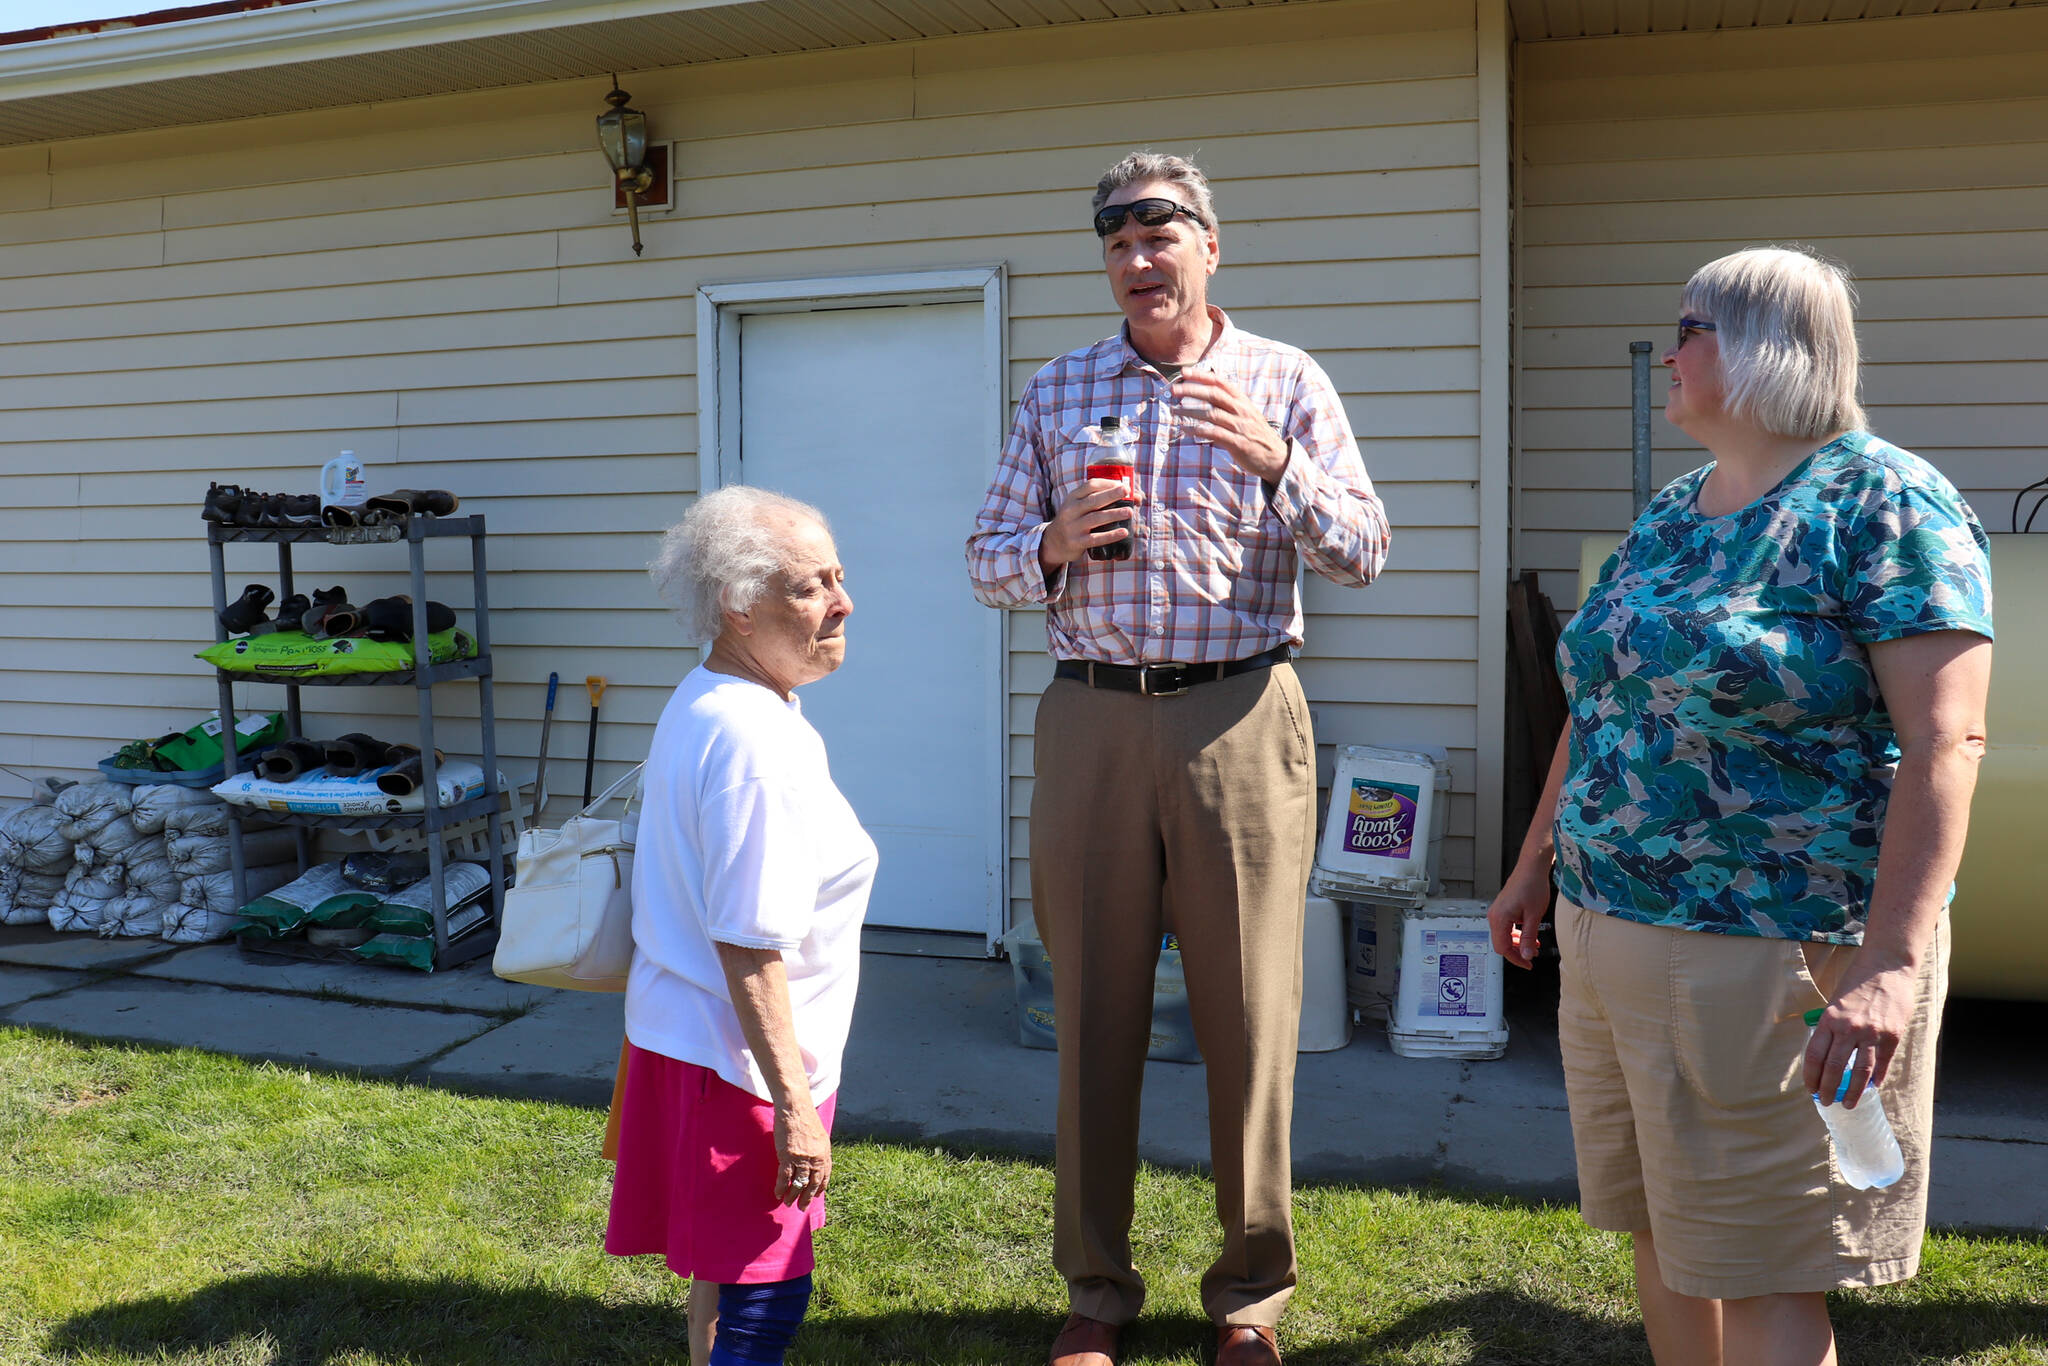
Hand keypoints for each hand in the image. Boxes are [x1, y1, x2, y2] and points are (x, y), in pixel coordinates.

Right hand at [773, 1098, 831, 1209]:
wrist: (795, 1108)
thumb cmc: (805, 1118)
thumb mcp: (819, 1135)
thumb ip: (818, 1149)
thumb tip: (815, 1161)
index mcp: (825, 1153)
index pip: (825, 1175)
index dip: (820, 1188)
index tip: (815, 1196)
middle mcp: (816, 1158)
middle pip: (813, 1183)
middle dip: (807, 1197)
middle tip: (802, 1207)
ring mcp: (802, 1158)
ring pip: (799, 1183)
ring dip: (793, 1195)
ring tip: (788, 1203)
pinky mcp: (788, 1156)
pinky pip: (785, 1177)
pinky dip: (781, 1187)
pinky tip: (778, 1194)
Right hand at [1040, 478, 1139, 570]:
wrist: (1053, 543)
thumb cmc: (1074, 521)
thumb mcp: (1078, 507)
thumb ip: (1099, 500)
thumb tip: (1135, 497)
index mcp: (1072, 498)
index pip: (1090, 486)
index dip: (1107, 484)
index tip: (1121, 485)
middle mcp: (1071, 511)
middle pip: (1093, 500)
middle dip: (1111, 495)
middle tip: (1126, 491)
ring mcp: (1073, 527)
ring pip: (1096, 518)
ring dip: (1114, 514)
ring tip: (1129, 512)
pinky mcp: (1077, 542)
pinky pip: (1096, 538)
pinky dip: (1111, 535)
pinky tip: (1124, 532)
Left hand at [1172, 372, 1288, 482]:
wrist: (1276, 457)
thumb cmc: (1255, 434)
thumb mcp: (1245, 413)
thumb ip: (1228, 403)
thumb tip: (1206, 392)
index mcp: (1242, 400)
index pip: (1220, 382)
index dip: (1201, 376)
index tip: (1184, 372)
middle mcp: (1241, 410)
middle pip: (1213, 394)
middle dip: (1192, 390)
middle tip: (1173, 390)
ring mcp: (1240, 426)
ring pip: (1211, 413)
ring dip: (1189, 411)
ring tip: (1173, 410)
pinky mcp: (1238, 443)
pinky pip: (1214, 433)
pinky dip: (1197, 430)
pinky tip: (1185, 429)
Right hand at [1487, 865, 1551, 967]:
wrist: (1532, 868)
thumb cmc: (1532, 886)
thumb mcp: (1534, 916)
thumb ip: (1529, 937)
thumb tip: (1527, 955)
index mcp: (1499, 918)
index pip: (1502, 948)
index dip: (1516, 959)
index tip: (1528, 964)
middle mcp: (1494, 915)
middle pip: (1501, 943)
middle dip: (1517, 951)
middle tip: (1532, 956)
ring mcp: (1497, 911)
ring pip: (1504, 936)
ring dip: (1518, 943)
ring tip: (1534, 945)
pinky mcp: (1502, 908)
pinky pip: (1506, 927)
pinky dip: (1516, 934)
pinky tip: (1529, 934)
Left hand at [1804, 960, 1918, 1108]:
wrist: (1887, 966)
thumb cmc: (1857, 981)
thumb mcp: (1834, 1000)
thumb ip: (1830, 1024)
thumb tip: (1826, 1050)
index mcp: (1829, 1019)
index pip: (1814, 1055)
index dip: (1811, 1076)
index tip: (1811, 1088)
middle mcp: (1848, 1028)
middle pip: (1834, 1068)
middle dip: (1828, 1089)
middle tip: (1826, 1101)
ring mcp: (1871, 1033)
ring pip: (1860, 1072)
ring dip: (1853, 1092)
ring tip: (1848, 1104)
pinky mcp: (1892, 1036)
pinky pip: (1882, 1063)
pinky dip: (1876, 1077)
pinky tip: (1872, 1086)